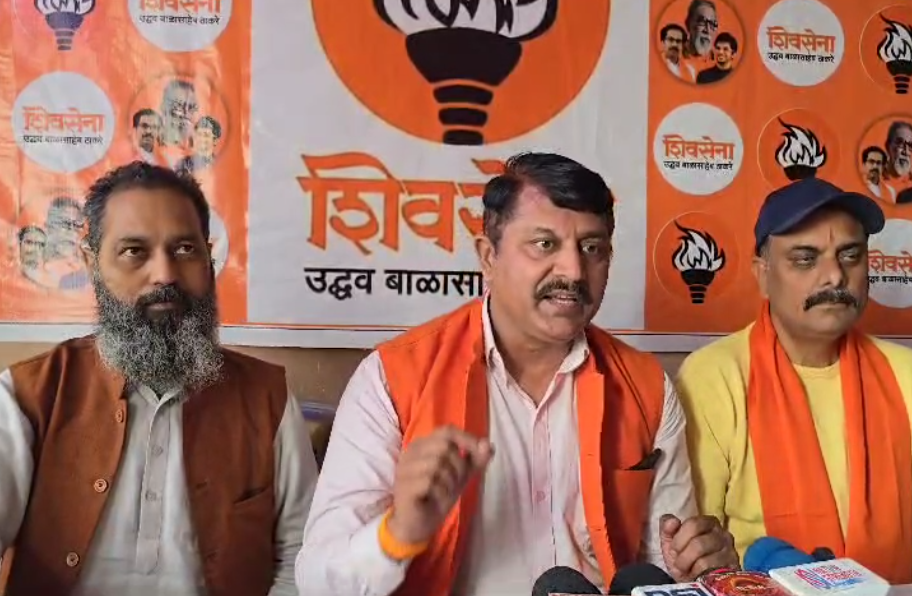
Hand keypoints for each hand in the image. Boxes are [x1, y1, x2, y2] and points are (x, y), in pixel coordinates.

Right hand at [387, 425, 493, 544]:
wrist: (418, 526)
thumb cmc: (436, 496)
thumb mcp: (461, 476)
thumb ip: (475, 460)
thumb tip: (489, 444)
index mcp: (422, 445)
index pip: (447, 431)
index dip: (467, 439)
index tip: (482, 453)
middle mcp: (410, 452)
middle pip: (445, 447)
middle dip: (458, 467)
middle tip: (454, 483)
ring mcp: (404, 469)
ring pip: (437, 464)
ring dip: (449, 482)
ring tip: (443, 492)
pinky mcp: (403, 486)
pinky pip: (429, 481)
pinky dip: (439, 492)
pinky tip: (434, 499)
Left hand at [659, 514, 737, 581]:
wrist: (695, 582)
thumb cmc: (684, 559)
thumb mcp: (671, 543)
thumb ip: (667, 528)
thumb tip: (672, 521)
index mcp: (708, 523)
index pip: (693, 524)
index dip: (679, 539)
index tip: (673, 549)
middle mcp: (723, 534)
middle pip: (698, 543)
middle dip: (683, 556)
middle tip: (678, 562)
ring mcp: (730, 551)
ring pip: (704, 559)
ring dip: (689, 566)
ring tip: (686, 569)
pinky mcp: (732, 568)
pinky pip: (710, 570)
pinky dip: (697, 573)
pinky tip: (696, 575)